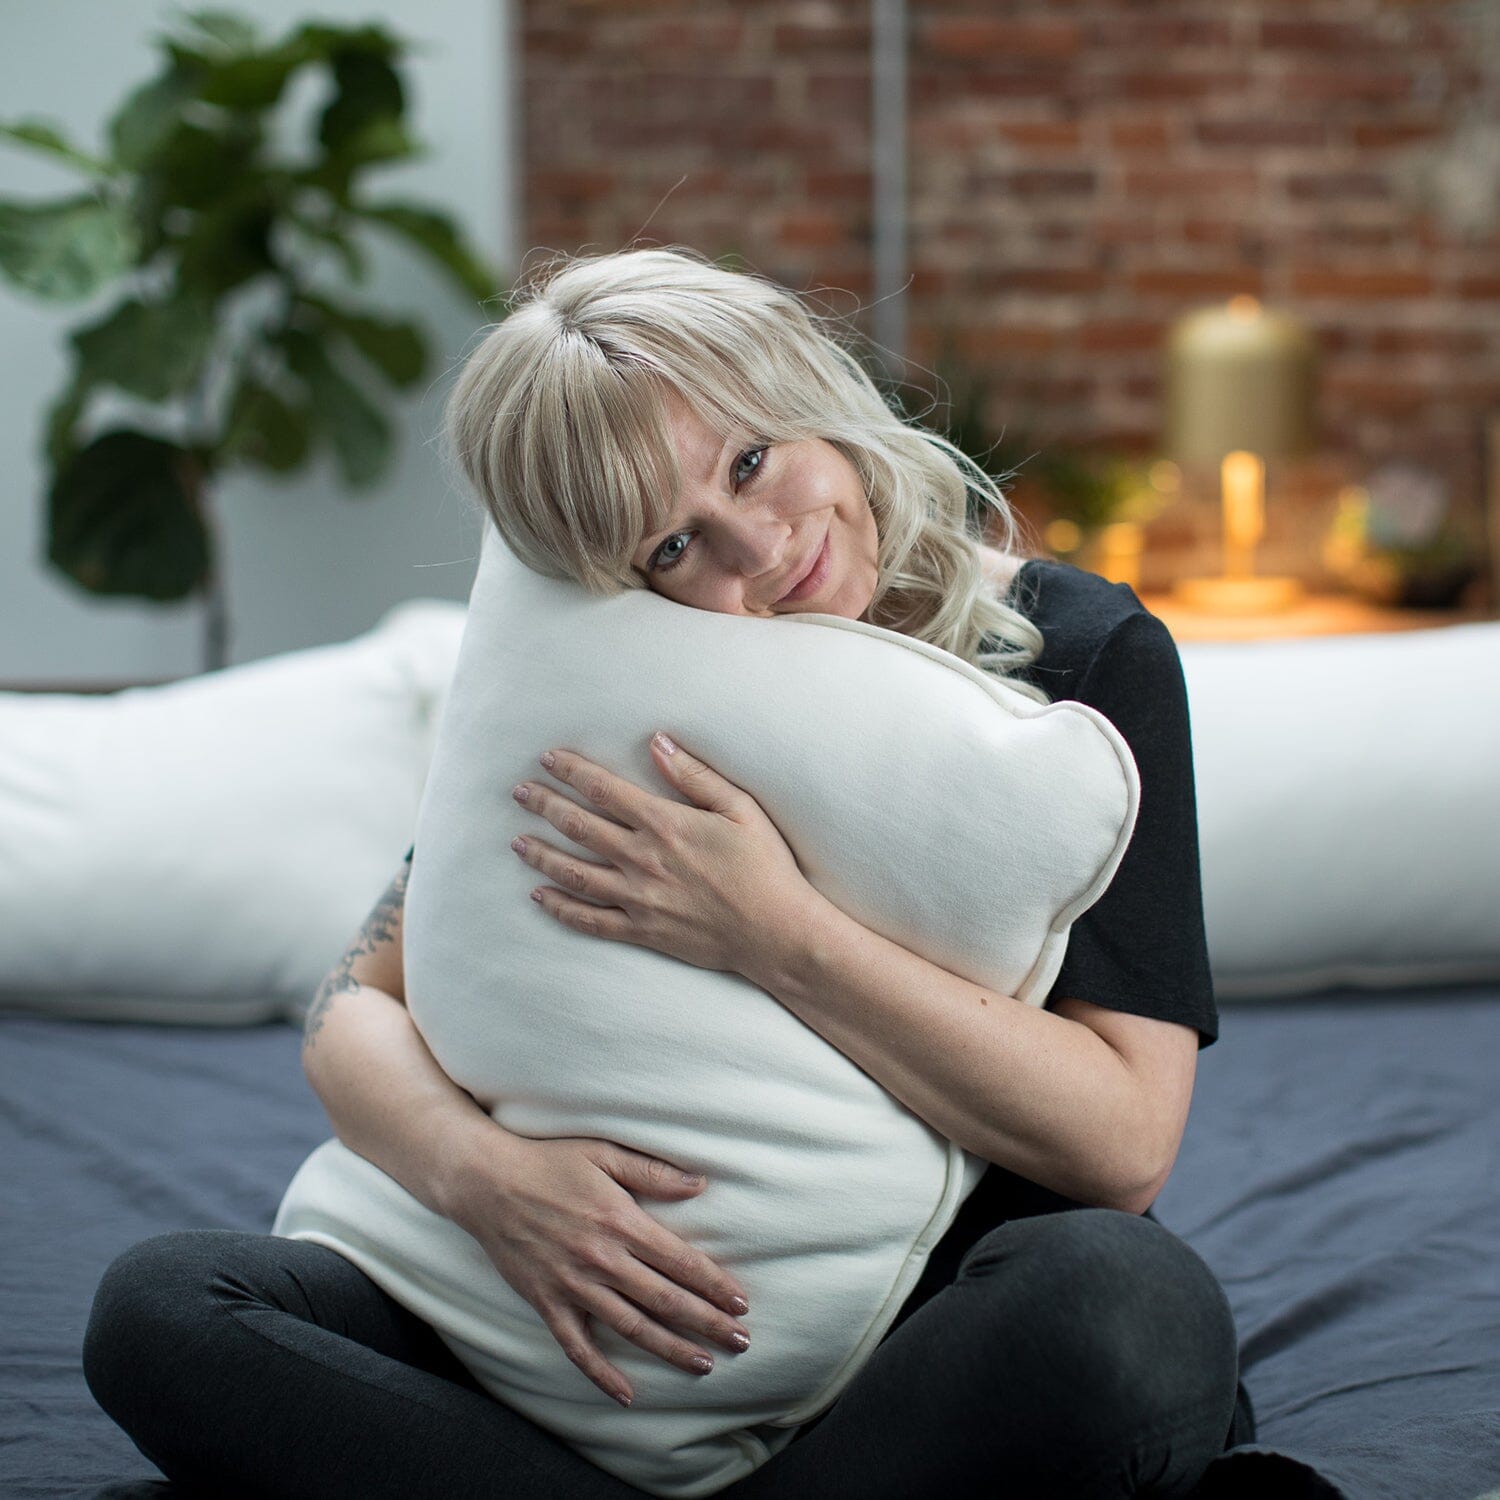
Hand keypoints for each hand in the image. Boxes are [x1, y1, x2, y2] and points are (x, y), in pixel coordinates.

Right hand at [448, 1134, 752, 1407]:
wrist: (487, 1182)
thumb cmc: (550, 1161)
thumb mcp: (604, 1152)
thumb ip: (653, 1171)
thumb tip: (701, 1184)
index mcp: (620, 1221)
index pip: (680, 1261)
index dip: (714, 1284)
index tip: (741, 1302)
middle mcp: (601, 1259)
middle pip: (665, 1300)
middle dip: (707, 1323)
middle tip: (740, 1341)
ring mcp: (573, 1285)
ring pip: (631, 1328)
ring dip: (670, 1350)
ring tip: (704, 1365)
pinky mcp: (546, 1303)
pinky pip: (577, 1346)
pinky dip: (601, 1374)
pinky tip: (626, 1394)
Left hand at [510, 733, 810, 976]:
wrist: (776, 932)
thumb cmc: (765, 867)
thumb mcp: (740, 809)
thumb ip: (695, 775)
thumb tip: (658, 741)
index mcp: (665, 824)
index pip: (603, 790)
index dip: (571, 771)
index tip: (547, 759)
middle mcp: (642, 860)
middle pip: (579, 826)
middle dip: (544, 805)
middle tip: (519, 792)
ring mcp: (638, 899)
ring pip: (574, 873)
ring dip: (541, 854)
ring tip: (516, 841)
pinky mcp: (641, 931)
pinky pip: (589, 920)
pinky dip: (559, 907)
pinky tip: (539, 896)